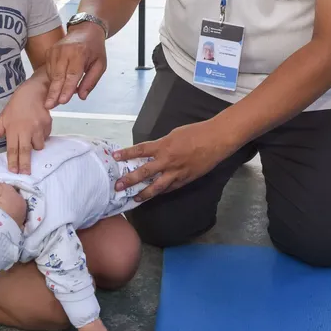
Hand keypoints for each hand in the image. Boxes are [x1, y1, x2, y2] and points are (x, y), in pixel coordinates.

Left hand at [0, 77, 51, 173]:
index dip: (13, 161)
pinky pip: (45, 137)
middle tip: (25, 174)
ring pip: (38, 146)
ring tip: (31, 141)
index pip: (13, 149)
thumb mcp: (3, 116)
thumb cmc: (16, 105)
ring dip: (35, 147)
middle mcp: (26, 129)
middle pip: (26, 151)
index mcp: (14, 129)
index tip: (13, 171)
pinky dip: (42, 137)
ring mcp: (38, 127)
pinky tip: (38, 130)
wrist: (33, 92)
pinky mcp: (48, 124)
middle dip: (25, 164)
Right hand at [44, 22, 106, 107]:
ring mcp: (55, 50)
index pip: (72, 75)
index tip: (62, 101)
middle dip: (53, 92)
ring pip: (52, 74)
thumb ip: (91, 81)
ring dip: (52, 88)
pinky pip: (48, 70)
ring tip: (52, 100)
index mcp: (80, 53)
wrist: (85, 31)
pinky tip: (56, 86)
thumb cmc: (94, 49)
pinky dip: (52, 79)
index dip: (67, 89)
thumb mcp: (100, 65)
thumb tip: (82, 96)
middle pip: (58, 76)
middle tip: (49, 106)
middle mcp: (65, 51)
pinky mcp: (49, 52)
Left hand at [113, 120, 234, 201]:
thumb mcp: (174, 134)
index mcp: (163, 146)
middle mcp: (167, 161)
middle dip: (129, 180)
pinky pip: (171, 188)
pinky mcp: (186, 179)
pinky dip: (162, 191)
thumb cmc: (196, 132)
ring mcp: (177, 172)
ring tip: (135, 198)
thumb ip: (162, 145)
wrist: (216, 140)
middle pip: (144, 173)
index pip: (140, 151)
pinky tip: (156, 195)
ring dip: (144, 193)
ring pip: (157, 186)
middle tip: (118, 186)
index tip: (114, 157)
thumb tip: (153, 152)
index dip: (126, 154)